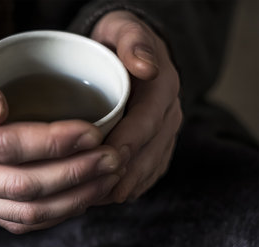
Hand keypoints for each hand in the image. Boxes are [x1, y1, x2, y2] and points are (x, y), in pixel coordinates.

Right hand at [0, 48, 121, 232]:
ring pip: (24, 211)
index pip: (2, 145)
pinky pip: (18, 221)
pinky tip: (84, 195)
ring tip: (109, 178)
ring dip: (73, 198)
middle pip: (19, 184)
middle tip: (113, 157)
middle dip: (74, 173)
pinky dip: (57, 213)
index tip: (92, 131)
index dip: (51, 142)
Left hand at [91, 11, 182, 202]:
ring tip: (97, 199)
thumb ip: (133, 41)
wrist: (130, 52)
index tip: (106, 158)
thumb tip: (146, 66)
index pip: (147, 121)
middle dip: (124, 172)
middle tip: (96, 190)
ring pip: (150, 166)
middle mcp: (169, 113)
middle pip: (150, 151)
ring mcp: (165, 132)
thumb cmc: (117, 41)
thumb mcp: (122, 29)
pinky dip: (131, 186)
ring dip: (126, 185)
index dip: (128, 142)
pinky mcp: (157, 144)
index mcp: (162, 88)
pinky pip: (150, 170)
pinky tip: (107, 196)